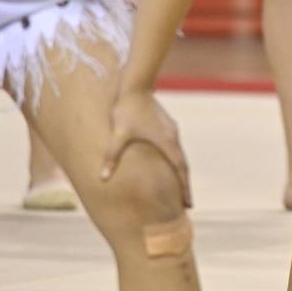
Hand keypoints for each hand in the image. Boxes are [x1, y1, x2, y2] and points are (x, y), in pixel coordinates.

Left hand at [101, 89, 191, 205]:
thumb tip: (102, 178)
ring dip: (180, 172)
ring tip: (179, 188)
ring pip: (180, 156)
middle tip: (187, 204)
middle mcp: (173, 137)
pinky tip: (169, 165)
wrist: (135, 85)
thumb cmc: (126, 110)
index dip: (185, 188)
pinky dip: (175, 161)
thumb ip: (112, 157)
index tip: (189, 204)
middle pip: (183, 166)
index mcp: (167, 142)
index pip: (180, 170)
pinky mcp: (166, 125)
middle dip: (184, 185)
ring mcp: (171, 130)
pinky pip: (174, 148)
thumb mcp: (118, 135)